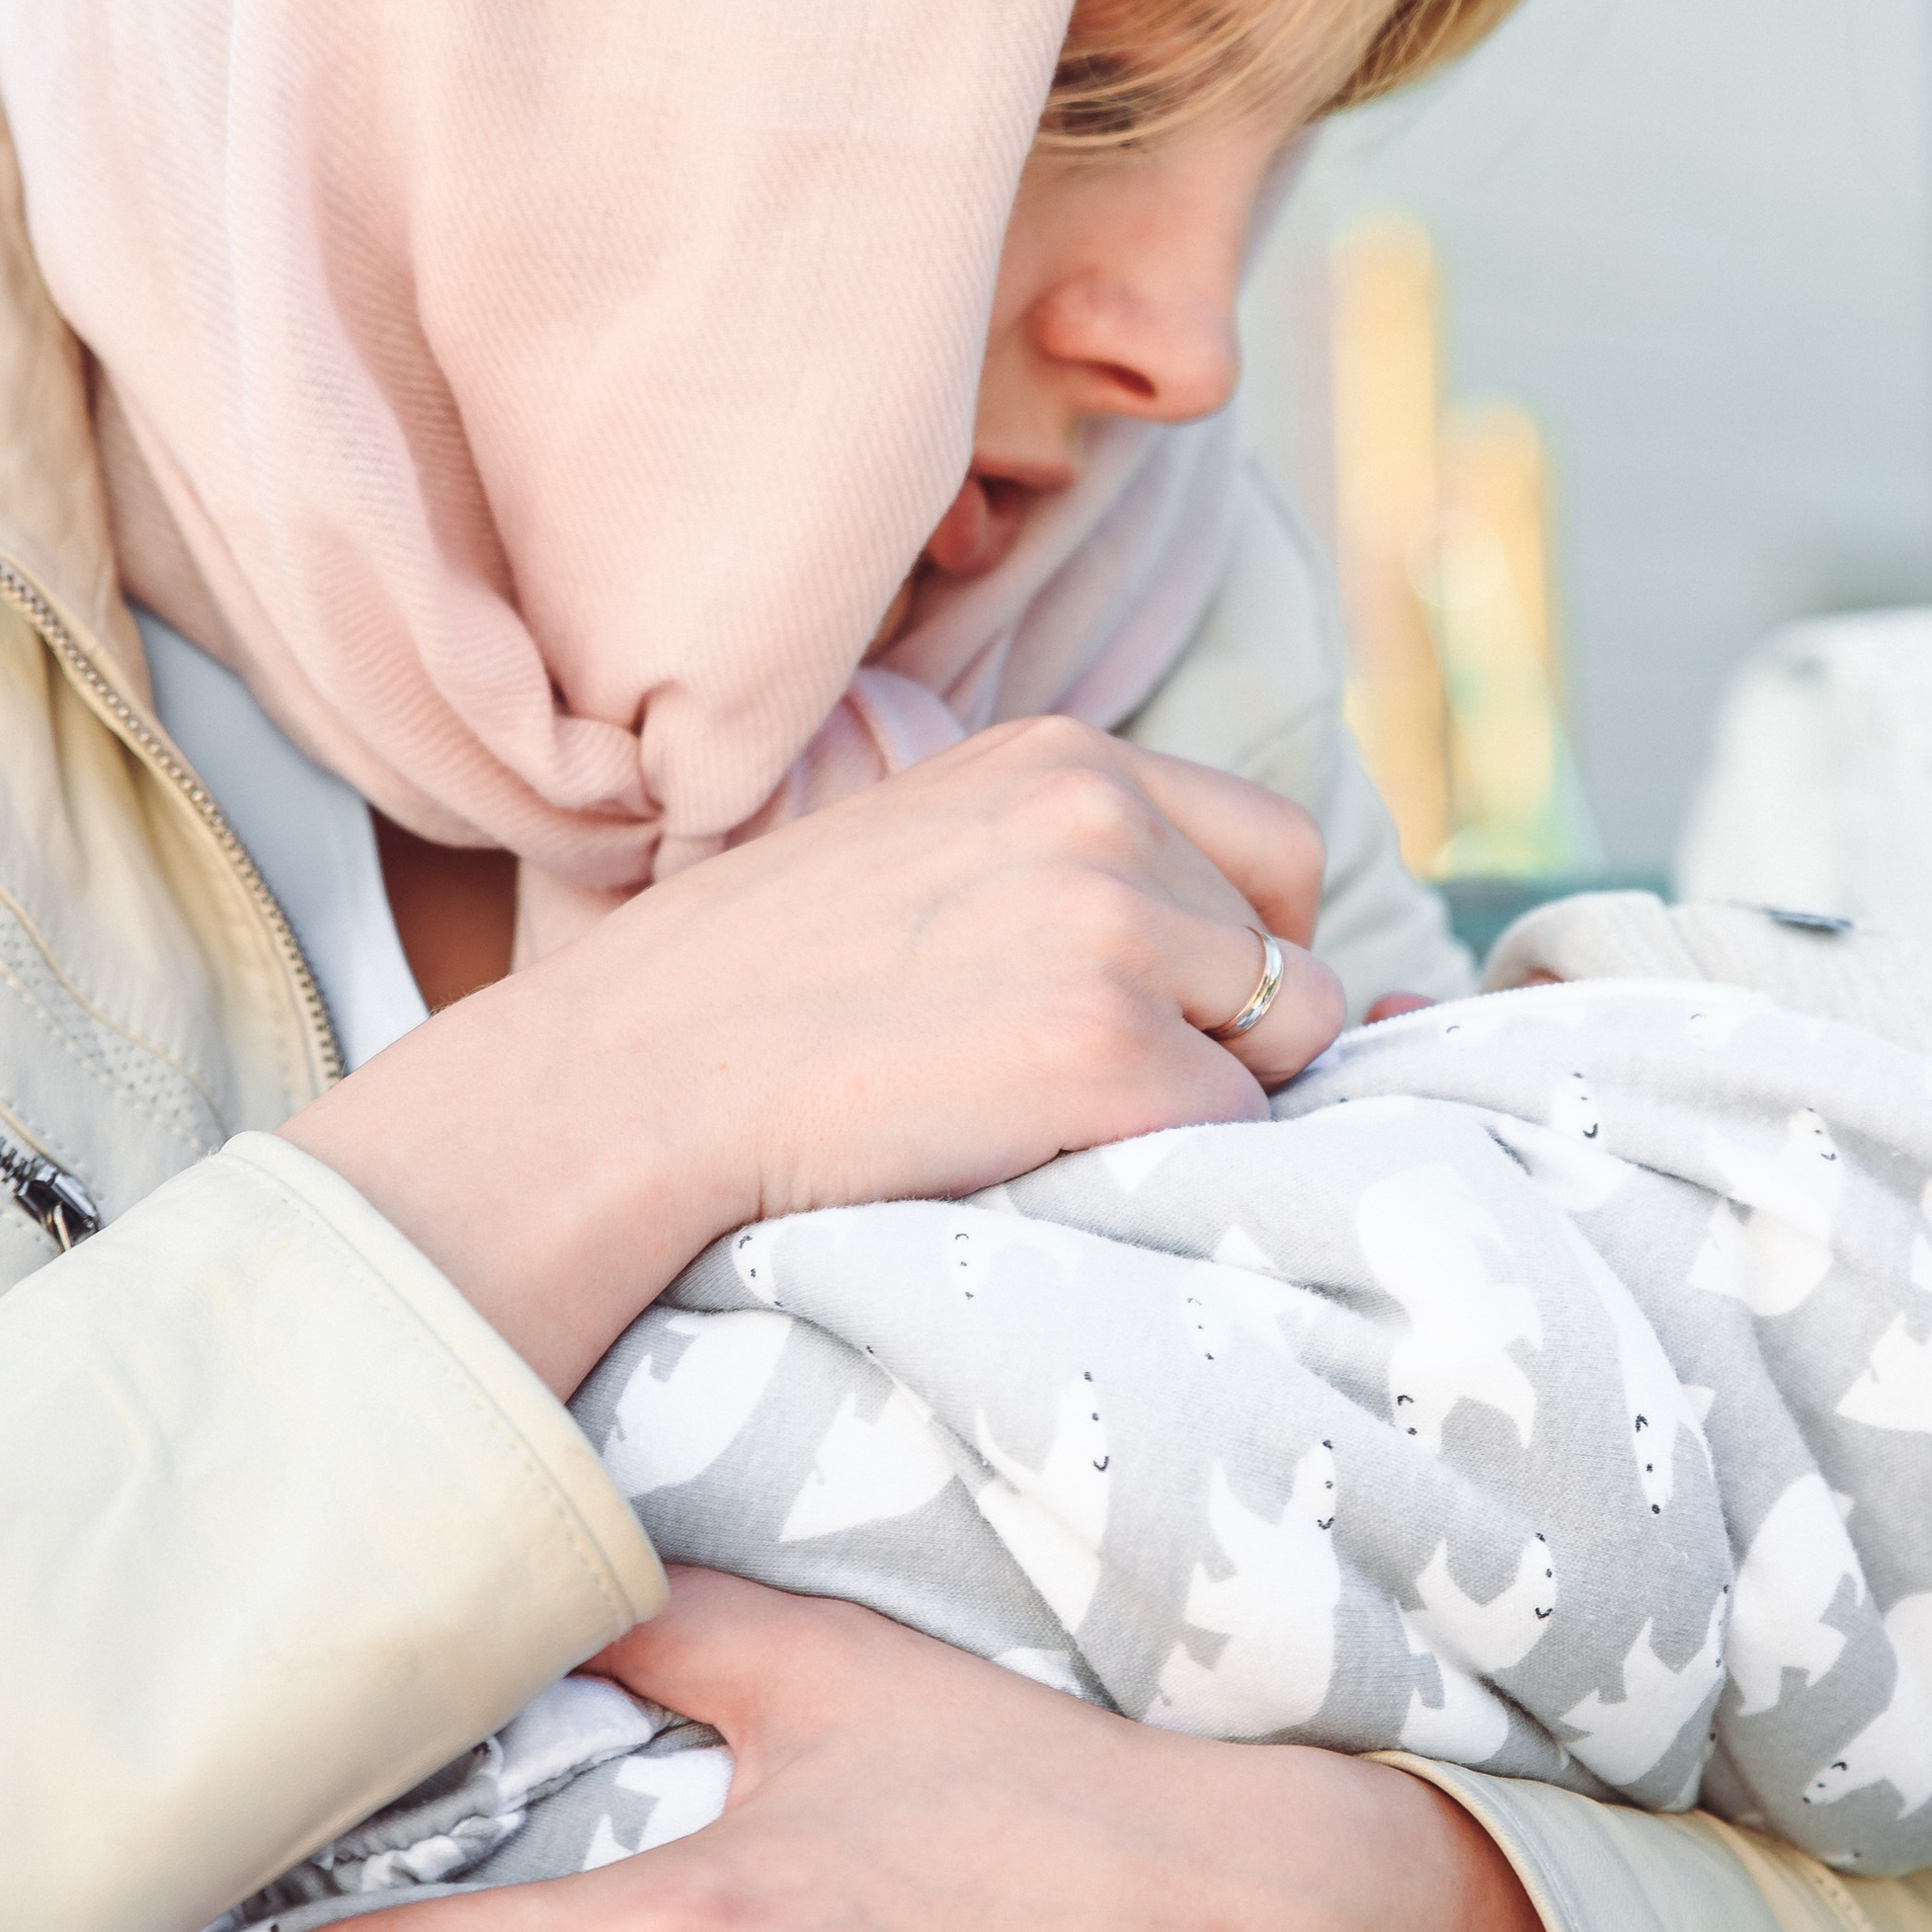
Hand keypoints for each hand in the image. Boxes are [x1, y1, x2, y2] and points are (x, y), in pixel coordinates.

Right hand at [289, 719, 1345, 1391]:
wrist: (634, 1079)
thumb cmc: (762, 1000)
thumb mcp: (933, 865)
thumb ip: (1075, 878)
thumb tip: (1271, 969)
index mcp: (1064, 758)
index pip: (1276, 856)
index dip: (1241, 960)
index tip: (1154, 1025)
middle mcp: (1104, 815)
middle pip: (1296, 960)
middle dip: (1233, 1041)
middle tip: (1087, 1095)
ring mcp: (1111, 927)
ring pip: (1284, 1048)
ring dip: (1199, 1105)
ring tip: (1047, 1124)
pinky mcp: (1105, 1047)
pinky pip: (1232, 1136)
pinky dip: (1161, 1172)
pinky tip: (1035, 1163)